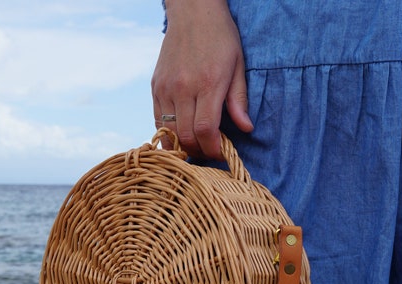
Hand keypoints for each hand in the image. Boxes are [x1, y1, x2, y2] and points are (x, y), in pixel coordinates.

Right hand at [151, 0, 252, 158]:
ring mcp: (166, 87)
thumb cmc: (221, 38)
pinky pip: (158, 120)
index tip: (221, 153)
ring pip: (169, 131)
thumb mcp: (237, 65)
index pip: (206, 130)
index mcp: (208, 83)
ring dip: (183, 145)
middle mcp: (184, 87)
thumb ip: (239, 100)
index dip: (213, 149)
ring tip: (195, 146)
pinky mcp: (155, 86)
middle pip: (187, 135)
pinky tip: (180, 135)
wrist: (193, 13)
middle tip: (209, 152)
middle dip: (199, 151)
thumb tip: (246, 128)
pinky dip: (168, 133)